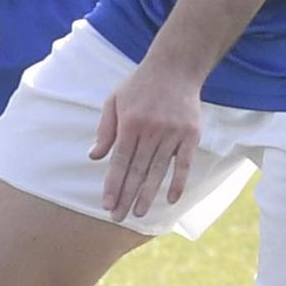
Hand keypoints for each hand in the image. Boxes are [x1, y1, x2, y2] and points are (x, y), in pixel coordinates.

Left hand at [89, 53, 202, 222]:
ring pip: (158, 171)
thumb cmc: (140, 85)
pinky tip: (171, 200)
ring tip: (140, 213)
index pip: (119, 162)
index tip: (107, 204)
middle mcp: (151, 130)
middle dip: (127, 196)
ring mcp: (173, 133)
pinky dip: (179, 182)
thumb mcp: (114, 101)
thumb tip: (94, 157)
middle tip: (118, 217)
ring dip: (148, 194)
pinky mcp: (191, 134)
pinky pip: (184, 163)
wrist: (175, 67)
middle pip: (137, 170)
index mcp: (130, 123)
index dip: (113, 185)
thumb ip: (105, 130)